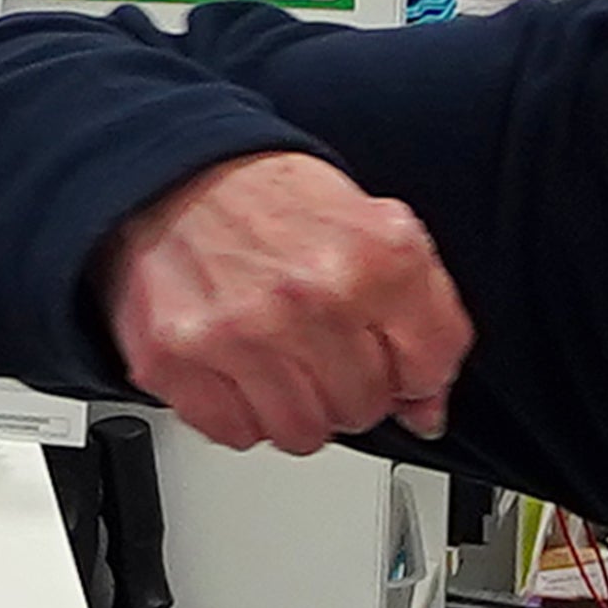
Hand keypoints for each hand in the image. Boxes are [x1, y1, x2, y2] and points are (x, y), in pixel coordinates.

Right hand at [102, 152, 472, 453]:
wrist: (178, 174)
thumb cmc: (274, 203)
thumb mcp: (376, 229)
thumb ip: (424, 315)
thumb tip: (426, 410)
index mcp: (374, 259)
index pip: (429, 368)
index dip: (414, 370)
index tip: (390, 356)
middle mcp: (309, 298)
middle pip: (364, 409)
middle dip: (351, 386)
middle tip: (323, 346)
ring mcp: (241, 334)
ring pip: (304, 433)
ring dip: (297, 407)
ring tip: (280, 359)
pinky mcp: (178, 359)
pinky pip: (237, 433)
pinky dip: (241, 412)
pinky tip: (239, 367)